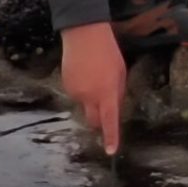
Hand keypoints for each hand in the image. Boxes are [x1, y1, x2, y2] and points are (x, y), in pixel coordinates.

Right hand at [58, 22, 127, 153]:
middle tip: (105, 111)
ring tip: (95, 77)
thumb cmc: (108, 52)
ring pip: (85, 106)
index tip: (111, 152)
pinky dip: (82, 91)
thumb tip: (114, 109)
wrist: (84, 35)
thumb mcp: (121, 72)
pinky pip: (77, 96)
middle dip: (100, 122)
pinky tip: (84, 74)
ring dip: (91, 101)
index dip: (111, 138)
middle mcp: (90, 97)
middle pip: (94, 121)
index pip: (110, 122)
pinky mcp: (66, 87)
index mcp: (107, 94)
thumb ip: (118, 93)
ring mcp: (76, 93)